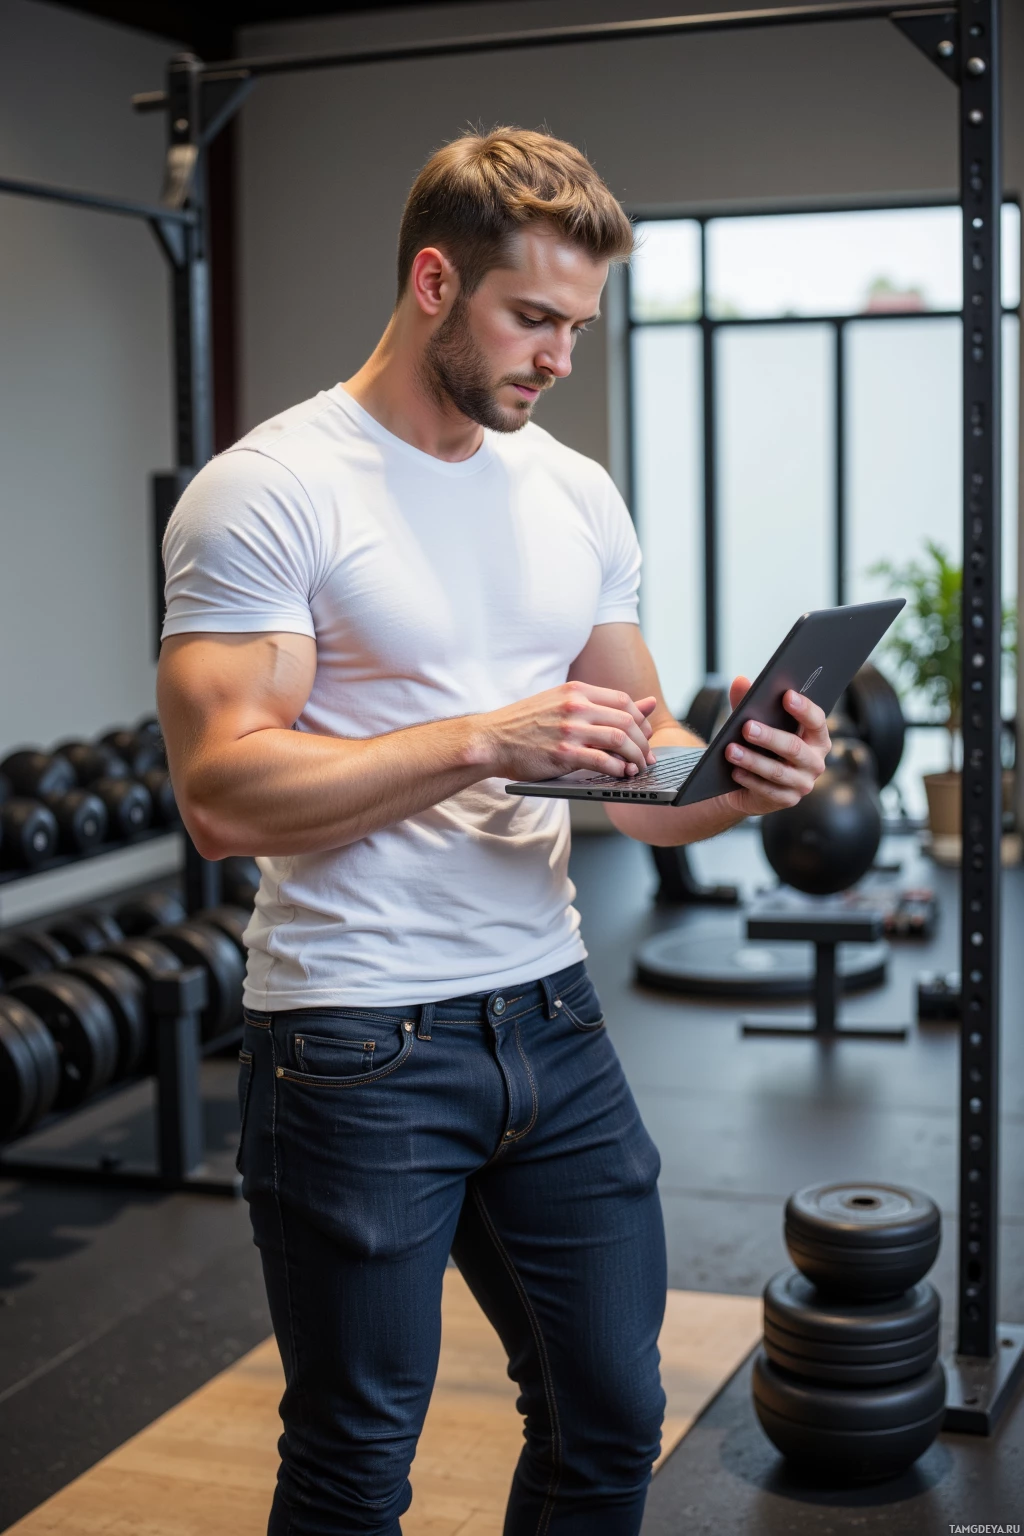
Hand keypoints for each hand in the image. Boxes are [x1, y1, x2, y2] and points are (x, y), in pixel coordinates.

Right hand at [472, 682, 657, 780]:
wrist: (490, 740)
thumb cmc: (524, 725)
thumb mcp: (561, 702)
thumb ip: (600, 704)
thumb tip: (648, 704)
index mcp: (576, 690)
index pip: (623, 700)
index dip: (641, 720)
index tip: (645, 735)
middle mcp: (575, 706)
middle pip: (627, 721)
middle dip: (644, 742)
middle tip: (648, 756)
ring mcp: (570, 729)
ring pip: (620, 740)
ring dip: (636, 756)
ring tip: (638, 767)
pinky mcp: (564, 753)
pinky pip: (603, 760)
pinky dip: (619, 769)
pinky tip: (622, 774)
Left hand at [718, 674, 830, 816]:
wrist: (750, 783)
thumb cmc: (760, 745)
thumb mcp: (755, 721)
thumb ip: (748, 701)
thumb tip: (739, 681)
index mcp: (816, 737)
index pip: (817, 721)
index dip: (804, 708)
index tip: (786, 695)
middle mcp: (815, 761)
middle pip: (794, 748)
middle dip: (770, 737)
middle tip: (747, 726)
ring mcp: (803, 783)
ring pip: (778, 771)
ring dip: (752, 760)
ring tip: (730, 749)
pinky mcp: (787, 800)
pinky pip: (768, 790)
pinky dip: (749, 780)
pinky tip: (735, 771)